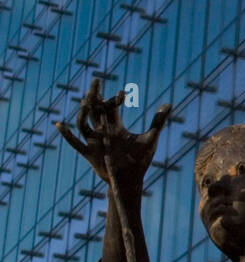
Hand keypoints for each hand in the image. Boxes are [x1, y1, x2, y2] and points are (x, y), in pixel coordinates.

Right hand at [55, 79, 169, 189]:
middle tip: (96, 81)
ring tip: (84, 100)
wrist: (131, 181)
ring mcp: (94, 142)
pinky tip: (59, 124)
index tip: (123, 93)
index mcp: (115, 127)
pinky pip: (75, 144)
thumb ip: (158, 121)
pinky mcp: (90, 154)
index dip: (115, 99)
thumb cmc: (140, 160)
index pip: (111, 107)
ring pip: (84, 123)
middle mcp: (102, 132)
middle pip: (95, 110)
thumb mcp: (150, 138)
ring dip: (83, 112)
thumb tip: (169, 104)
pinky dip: (67, 135)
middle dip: (95, 95)